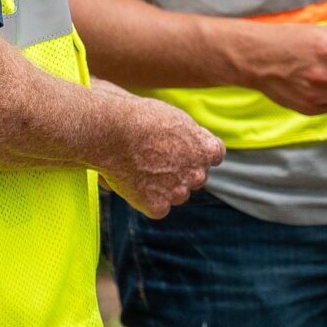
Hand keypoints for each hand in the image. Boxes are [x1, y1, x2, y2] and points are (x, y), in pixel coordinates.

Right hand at [97, 96, 223, 218]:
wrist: (112, 131)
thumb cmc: (140, 118)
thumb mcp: (176, 120)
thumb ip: (189, 139)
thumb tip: (187, 150)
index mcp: (208, 150)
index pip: (214, 157)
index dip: (196, 153)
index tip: (181, 149)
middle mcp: (199, 174)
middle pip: (195, 178)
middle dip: (181, 172)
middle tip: (154, 159)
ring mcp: (179, 193)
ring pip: (176, 195)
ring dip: (164, 188)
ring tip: (139, 168)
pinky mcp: (158, 207)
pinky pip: (157, 208)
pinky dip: (146, 200)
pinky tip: (133, 182)